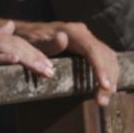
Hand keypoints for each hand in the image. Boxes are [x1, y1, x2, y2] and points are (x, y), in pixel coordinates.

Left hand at [0, 17, 117, 104]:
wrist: (24, 33)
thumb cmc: (26, 41)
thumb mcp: (32, 43)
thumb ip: (48, 43)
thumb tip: (63, 38)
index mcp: (71, 31)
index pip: (92, 50)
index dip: (100, 68)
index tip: (104, 86)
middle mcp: (82, 32)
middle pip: (104, 55)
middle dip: (107, 78)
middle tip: (102, 101)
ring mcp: (86, 39)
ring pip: (108, 57)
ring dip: (110, 78)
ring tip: (103, 99)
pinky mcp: (88, 47)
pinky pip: (105, 59)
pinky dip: (108, 74)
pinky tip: (105, 89)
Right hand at [0, 20, 53, 77]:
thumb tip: (10, 25)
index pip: (13, 41)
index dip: (33, 51)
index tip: (50, 65)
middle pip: (11, 44)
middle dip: (33, 56)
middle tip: (50, 71)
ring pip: (2, 47)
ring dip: (24, 57)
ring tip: (41, 67)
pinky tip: (14, 58)